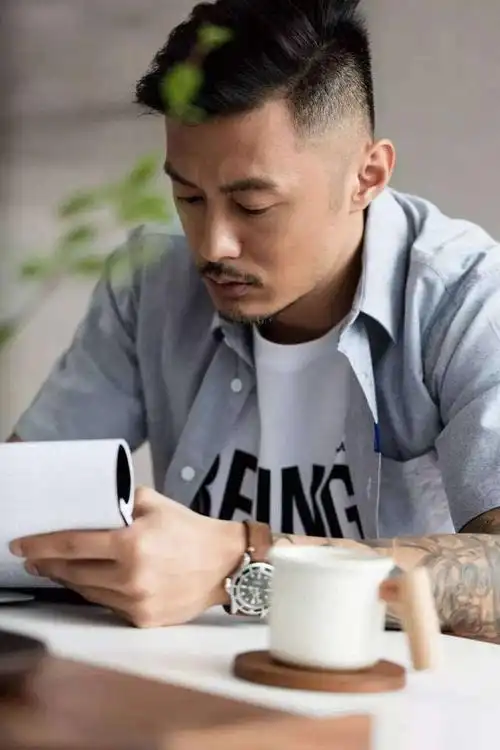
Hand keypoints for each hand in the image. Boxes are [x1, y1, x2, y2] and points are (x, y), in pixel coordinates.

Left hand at [9, 487, 245, 627]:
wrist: (226, 563)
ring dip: (68, 579)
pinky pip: (107, 605)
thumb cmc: (190, 529)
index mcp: (132, 543)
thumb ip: (120, 502)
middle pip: (73, 572)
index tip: (21, 545)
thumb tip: (92, 505)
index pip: (73, 545)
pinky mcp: (144, 618)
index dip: (42, 545)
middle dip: (49, 564)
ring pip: (87, 591)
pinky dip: (95, 592)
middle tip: (34, 557)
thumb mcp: (155, 503)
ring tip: (57, 568)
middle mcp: (131, 576)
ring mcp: (137, 601)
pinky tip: (90, 581)